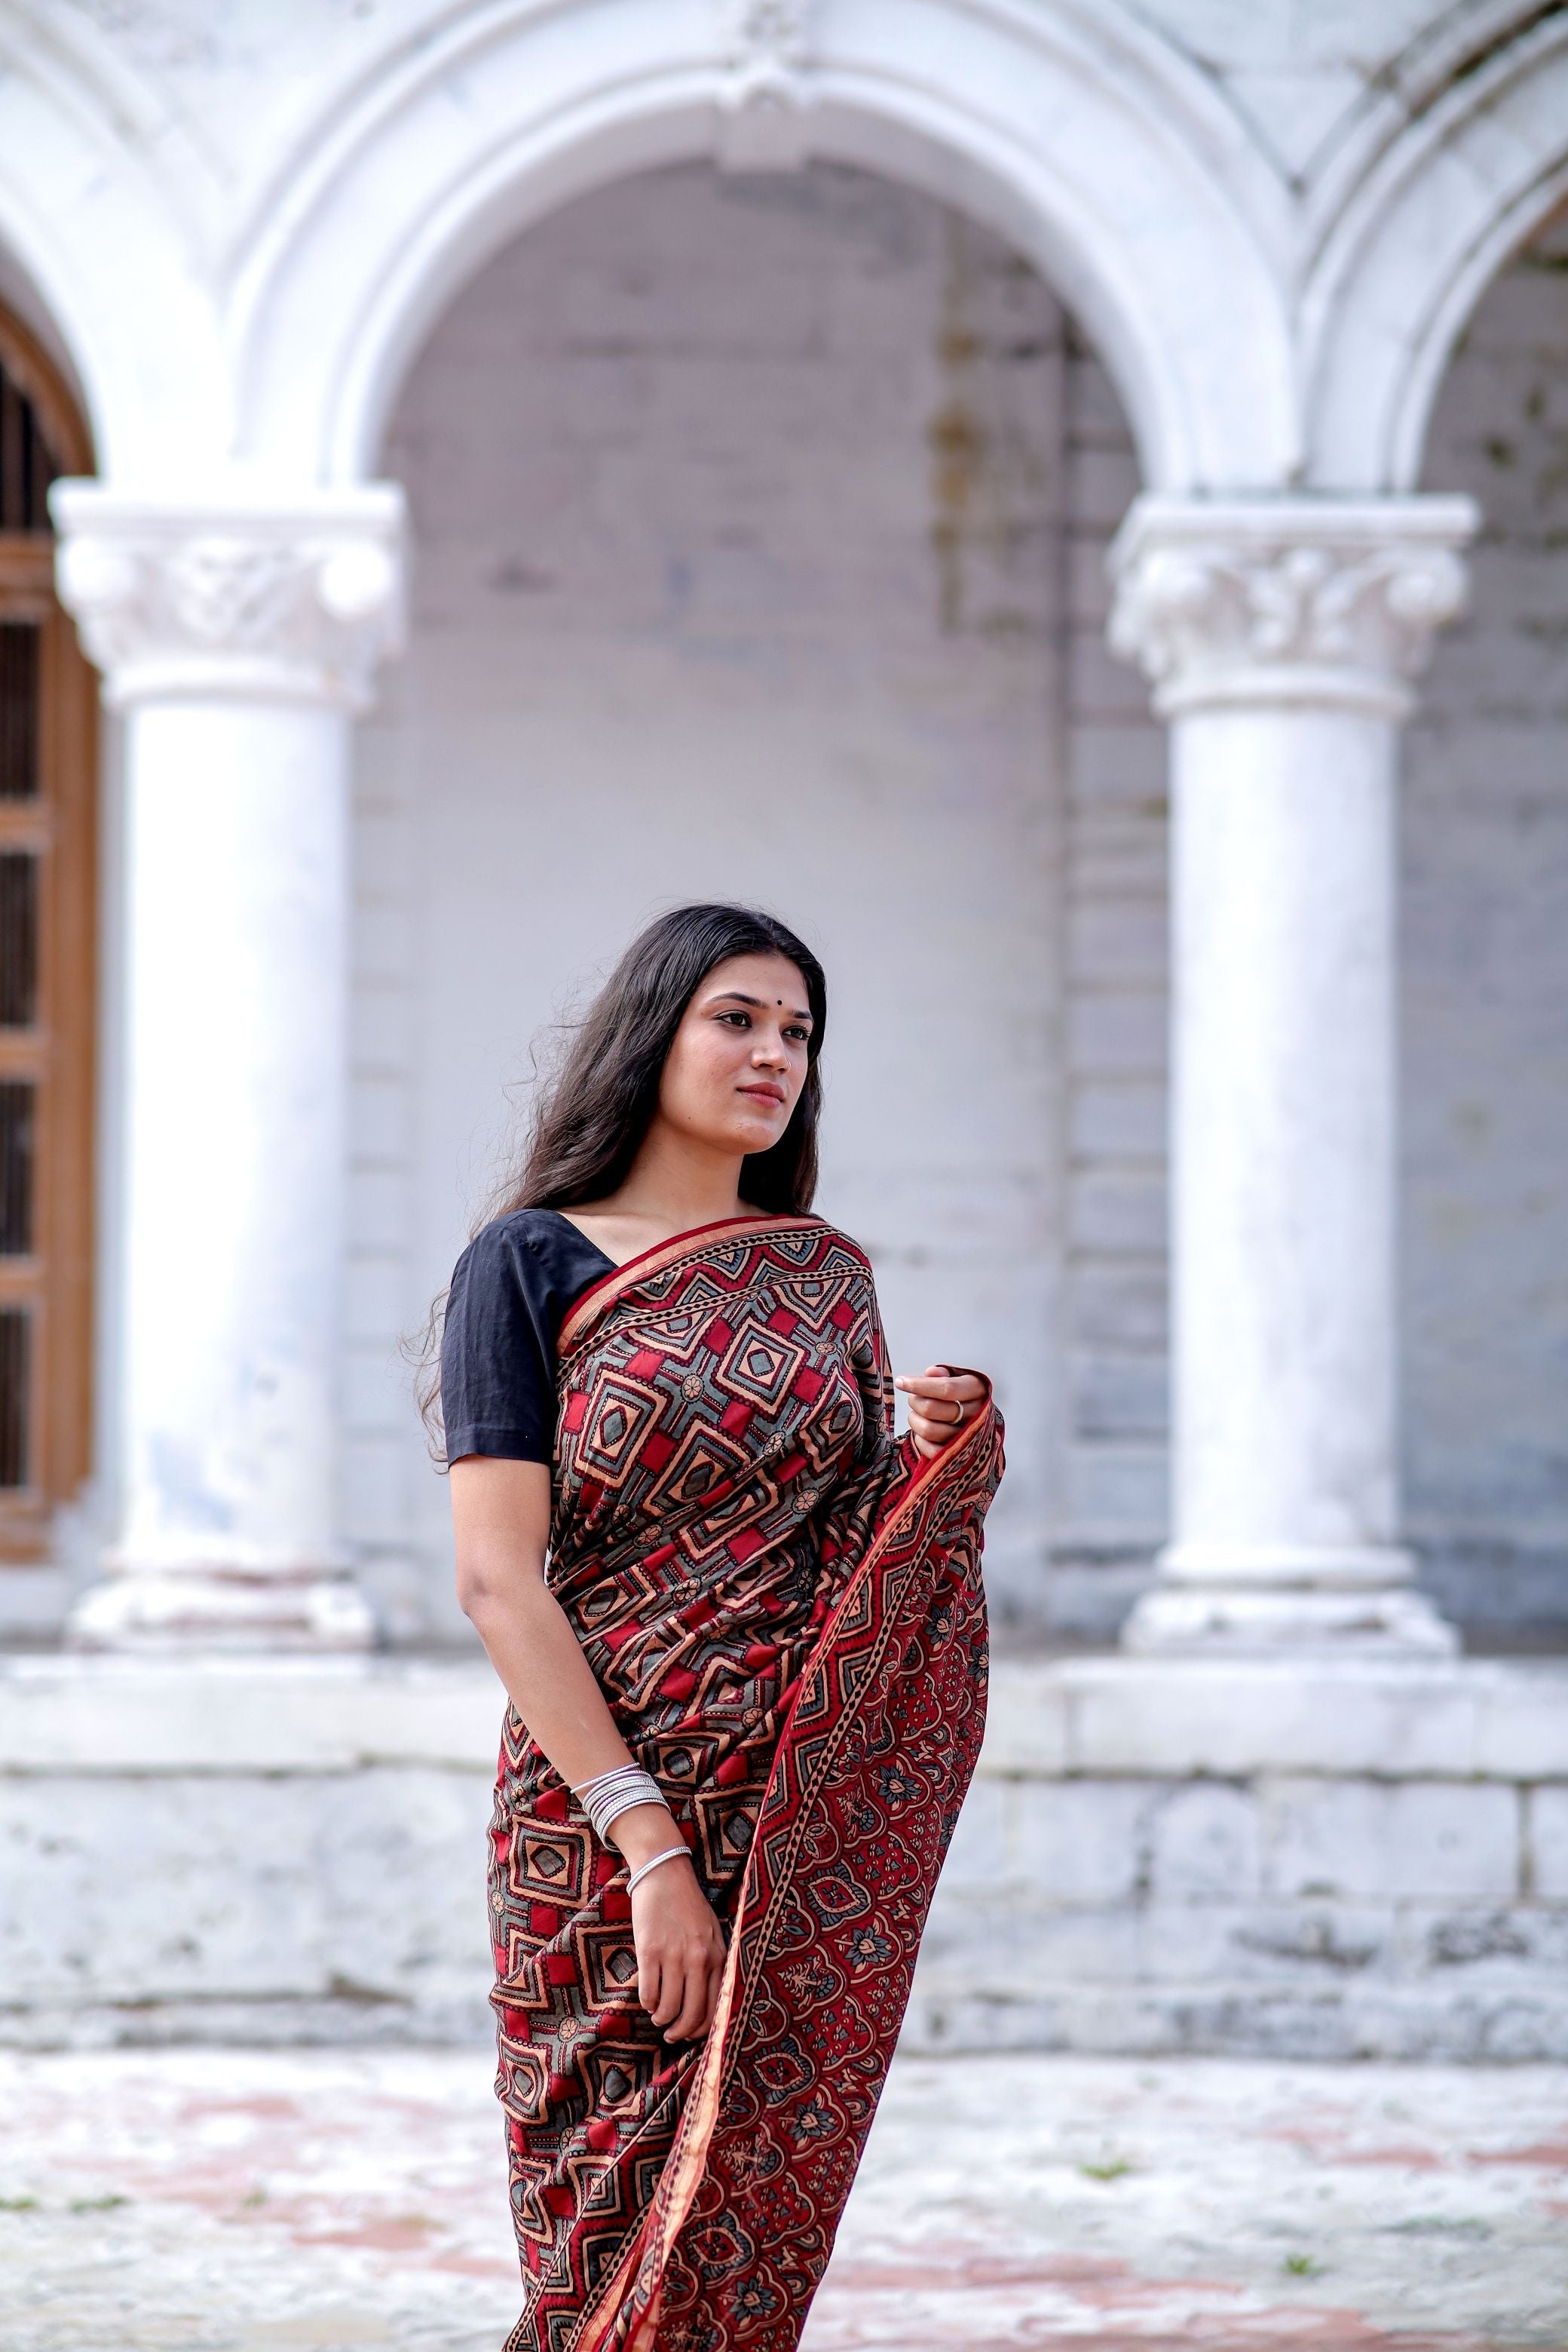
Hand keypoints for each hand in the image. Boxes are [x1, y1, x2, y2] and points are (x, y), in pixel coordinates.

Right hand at [630, 1854, 727, 2040]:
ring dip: (661, 2019)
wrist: (665, 1873)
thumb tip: (707, 2004)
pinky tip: (648, 2000)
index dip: (702, 2029)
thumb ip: (713, 1964)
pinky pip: (648, 1993)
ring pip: (668, 2009)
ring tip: (658, 2016)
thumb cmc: (688, 1905)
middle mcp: (699, 1959)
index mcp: (718, 1956)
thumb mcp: (711, 1933)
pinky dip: (647, 2003)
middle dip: (680, 2032)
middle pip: (692, 2015)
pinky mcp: (649, 1951)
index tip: (691, 2033)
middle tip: (671, 2035)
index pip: (715, 2008)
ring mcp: (674, 1956)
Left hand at [894, 1364, 985, 1459]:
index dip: (920, 1385)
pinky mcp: (959, 1456)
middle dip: (915, 1401)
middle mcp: (977, 1415)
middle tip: (913, 1398)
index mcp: (978, 1391)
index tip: (901, 1382)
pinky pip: (933, 1451)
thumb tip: (931, 1373)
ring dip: (915, 1420)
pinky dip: (921, 1441)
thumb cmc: (965, 1397)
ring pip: (929, 1430)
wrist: (980, 1422)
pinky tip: (922, 1433)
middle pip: (933, 1409)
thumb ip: (945, 1374)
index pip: (946, 1388)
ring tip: (916, 1414)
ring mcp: (968, 1438)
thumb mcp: (960, 1378)